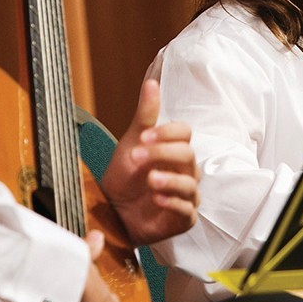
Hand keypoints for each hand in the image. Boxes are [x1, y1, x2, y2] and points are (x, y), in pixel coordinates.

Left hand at [101, 79, 199, 244]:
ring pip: (190, 183)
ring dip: (169, 180)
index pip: (185, 133)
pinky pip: (187, 209)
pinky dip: (173, 202)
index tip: (144, 137)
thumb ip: (145, 116)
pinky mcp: (184, 218)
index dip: (166, 133)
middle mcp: (185, 171)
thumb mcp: (131, 143)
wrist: (112, 212)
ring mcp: (187, 195)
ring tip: (150, 180)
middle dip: (162, 154)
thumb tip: (152, 83)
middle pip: (188, 155)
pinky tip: (157, 198)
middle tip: (136, 157)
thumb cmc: (125, 177)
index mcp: (174, 150)